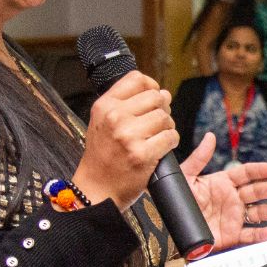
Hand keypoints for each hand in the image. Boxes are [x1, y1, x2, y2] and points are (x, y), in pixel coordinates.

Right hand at [74, 71, 178, 209]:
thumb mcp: (102, 121)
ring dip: (167, 127)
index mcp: (105, 106)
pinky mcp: (142, 154)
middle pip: (156, 97)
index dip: (152, 86)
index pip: (137, 79)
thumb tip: (161, 91)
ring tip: (156, 137)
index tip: (153, 98)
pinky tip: (160, 148)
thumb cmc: (102, 156)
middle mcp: (115, 117)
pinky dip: (171, 142)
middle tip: (157, 123)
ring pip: (165, 118)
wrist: (96, 188)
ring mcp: (128, 136)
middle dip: (163, 109)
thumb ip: (125, 103)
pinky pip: (171, 137)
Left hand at [179, 134, 266, 251]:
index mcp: (223, 183)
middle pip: (257, 192)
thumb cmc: (176, 200)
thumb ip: (199, 158)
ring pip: (258, 213)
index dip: (261, 171)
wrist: (169, 226)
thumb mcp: (186, 176)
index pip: (247, 174)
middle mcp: (232, 199)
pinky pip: (249, 235)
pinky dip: (260, 235)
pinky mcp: (231, 235)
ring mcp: (233, 217)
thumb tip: (210, 137)